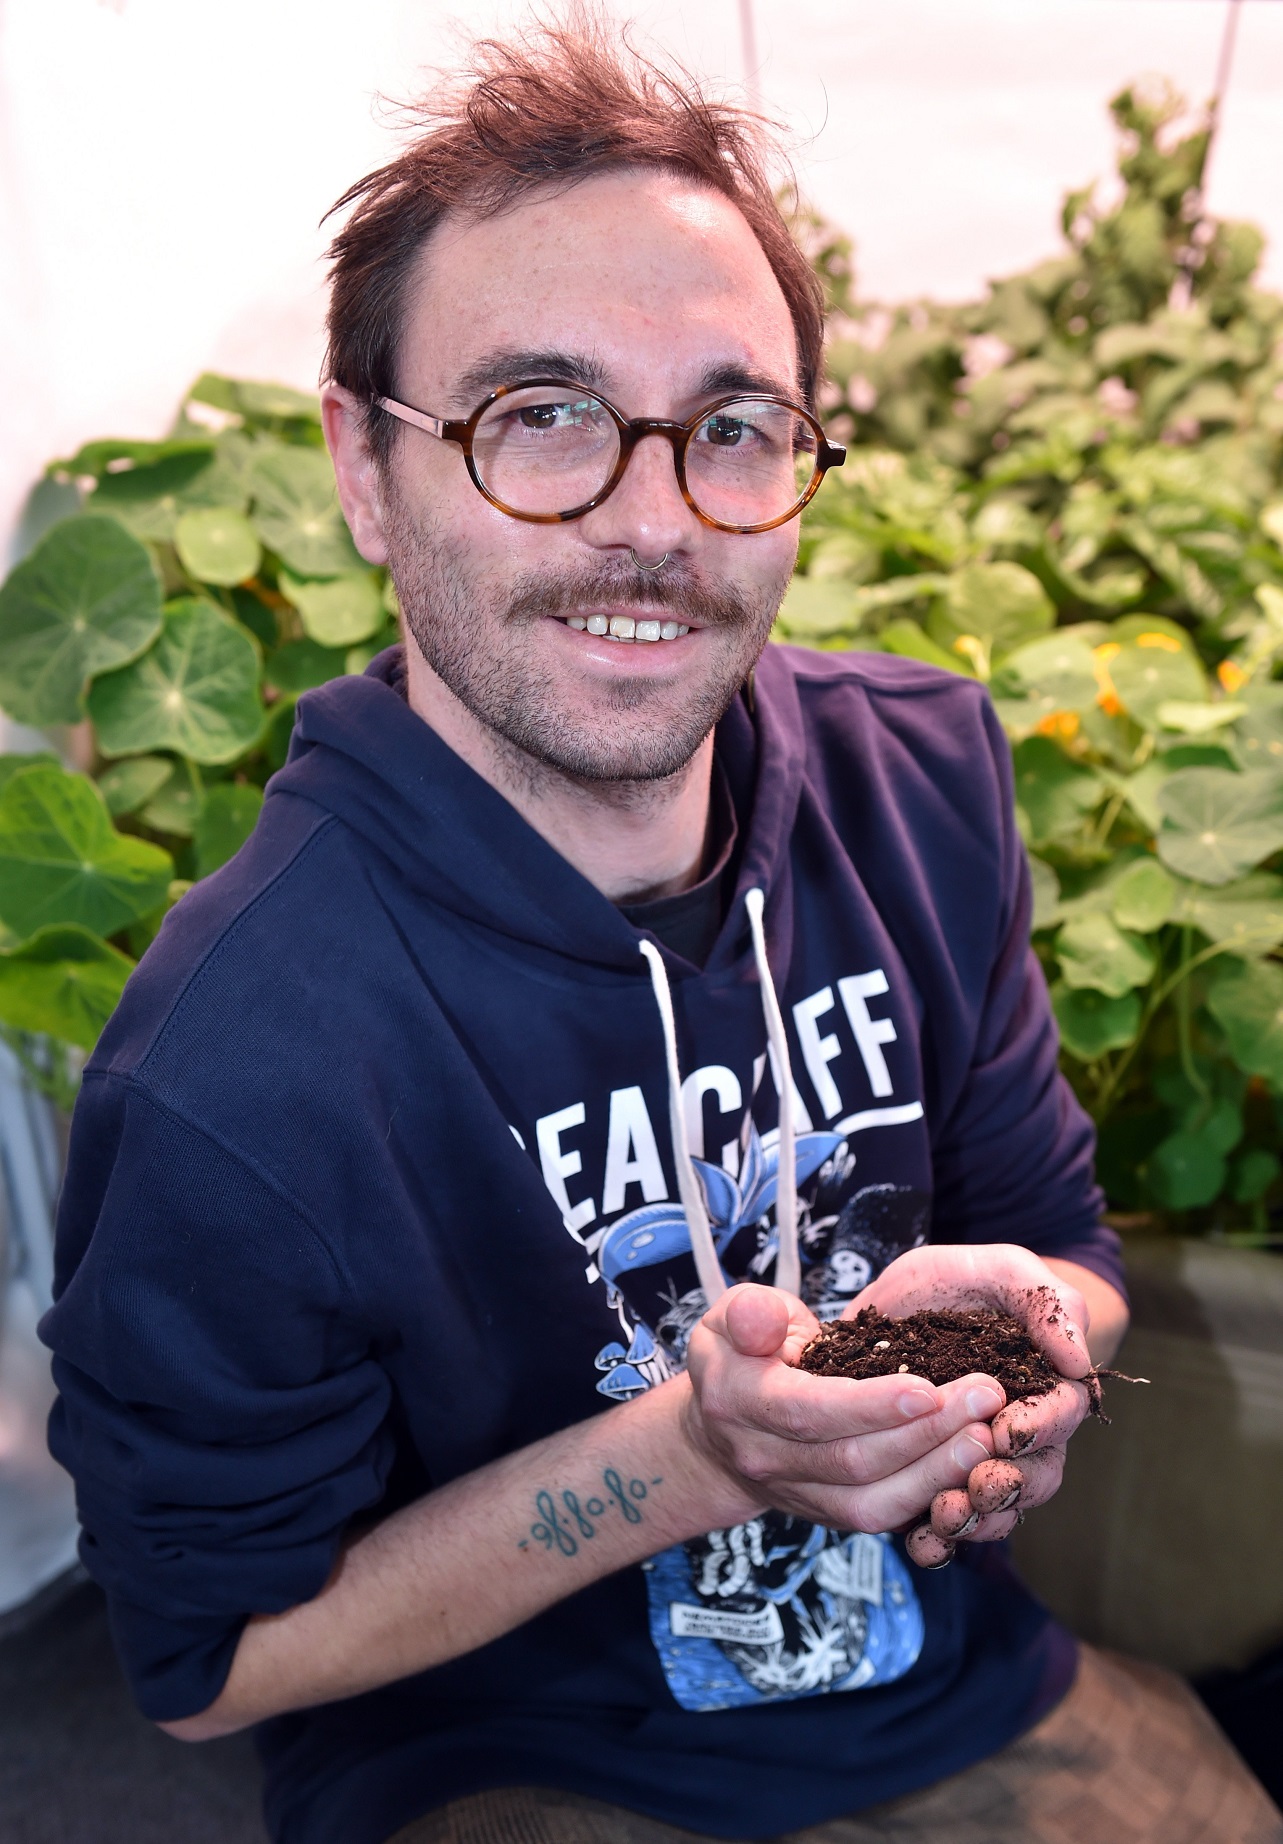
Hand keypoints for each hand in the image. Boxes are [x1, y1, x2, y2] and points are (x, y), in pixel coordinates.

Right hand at [683, 1283, 1004, 1533]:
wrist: (720, 1431)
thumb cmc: (740, 1353)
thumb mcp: (730, 1315)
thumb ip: (749, 1312)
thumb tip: (765, 1322)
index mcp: (739, 1401)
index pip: (810, 1412)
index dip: (870, 1405)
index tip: (930, 1387)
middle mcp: (764, 1460)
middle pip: (854, 1460)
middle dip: (926, 1432)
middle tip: (986, 1396)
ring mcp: (797, 1496)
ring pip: (873, 1501)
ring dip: (937, 1471)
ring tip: (987, 1435)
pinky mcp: (828, 1515)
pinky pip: (882, 1516)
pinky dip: (929, 1495)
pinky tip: (968, 1464)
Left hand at [853, 1244, 1093, 1567]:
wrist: (889, 1304)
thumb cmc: (958, 1280)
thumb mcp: (998, 1270)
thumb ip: (1044, 1302)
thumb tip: (1078, 1360)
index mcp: (1045, 1383)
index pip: (1063, 1414)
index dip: (1042, 1428)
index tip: (1008, 1430)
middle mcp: (1020, 1431)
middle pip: (1037, 1476)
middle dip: (1011, 1486)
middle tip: (979, 1486)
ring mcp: (978, 1460)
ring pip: (997, 1507)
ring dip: (976, 1518)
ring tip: (945, 1516)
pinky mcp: (932, 1479)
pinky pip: (946, 1525)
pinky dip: (936, 1540)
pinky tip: (919, 1541)